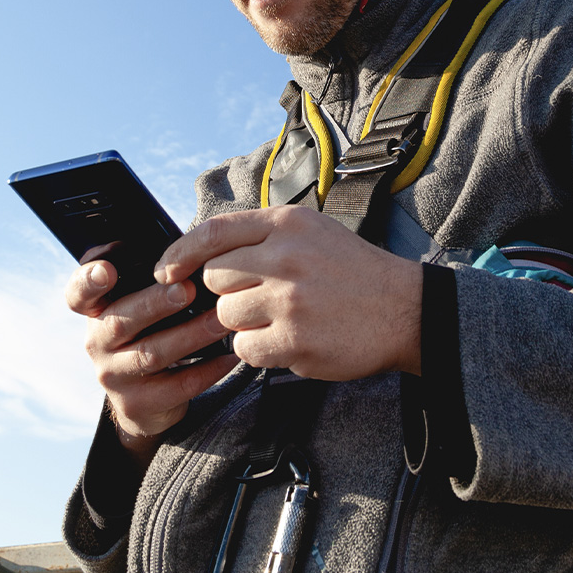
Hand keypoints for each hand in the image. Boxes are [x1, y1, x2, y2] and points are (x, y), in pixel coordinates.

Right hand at [65, 261, 237, 458]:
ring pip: (152, 353)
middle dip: (156, 303)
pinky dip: (207, 370)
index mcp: (97, 310)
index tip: (106, 270)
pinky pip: (176, 386)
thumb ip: (154, 282)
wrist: (146, 399)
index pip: (78, 293)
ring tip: (221, 319)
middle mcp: (97, 342)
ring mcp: (114, 376)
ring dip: (191, 334)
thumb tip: (194, 254)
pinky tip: (229, 355)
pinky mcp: (137, 404)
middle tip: (188, 289)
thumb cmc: (152, 332)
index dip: (88, 281)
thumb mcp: (142, 306)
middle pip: (121, 321)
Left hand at [154, 206, 422, 380]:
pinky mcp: (295, 339)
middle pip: (214, 277)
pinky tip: (290, 341)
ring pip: (226, 315)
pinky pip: (245, 348)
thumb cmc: (354, 271)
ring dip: (243, 323)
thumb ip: (263, 236)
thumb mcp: (312, 231)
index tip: (166, 272)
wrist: (406, 309)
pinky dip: (260, 350)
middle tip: (257, 299)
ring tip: (280, 320)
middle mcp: (286, 255)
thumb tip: (205, 255)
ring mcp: (290, 298)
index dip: (180, 253)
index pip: (213, 232)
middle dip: (226, 293)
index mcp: (287, 223)